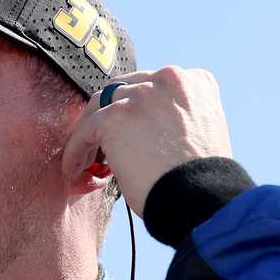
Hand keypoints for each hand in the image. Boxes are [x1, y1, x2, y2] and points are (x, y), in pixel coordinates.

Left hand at [62, 66, 233, 217]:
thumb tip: (145, 134)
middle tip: (103, 146)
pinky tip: (76, 170)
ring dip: (93, 133)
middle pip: (124, 90)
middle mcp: (169, 79)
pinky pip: (86, 130)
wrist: (202, 200)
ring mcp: (141, 94)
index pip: (154, 87)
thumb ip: (177, 122)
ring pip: (101, 106)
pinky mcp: (116, 116)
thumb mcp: (201, 136)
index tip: (131, 132)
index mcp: (195, 82)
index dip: (139, 111)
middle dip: (112, 117)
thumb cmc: (203, 182)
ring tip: (87, 160)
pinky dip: (77, 150)